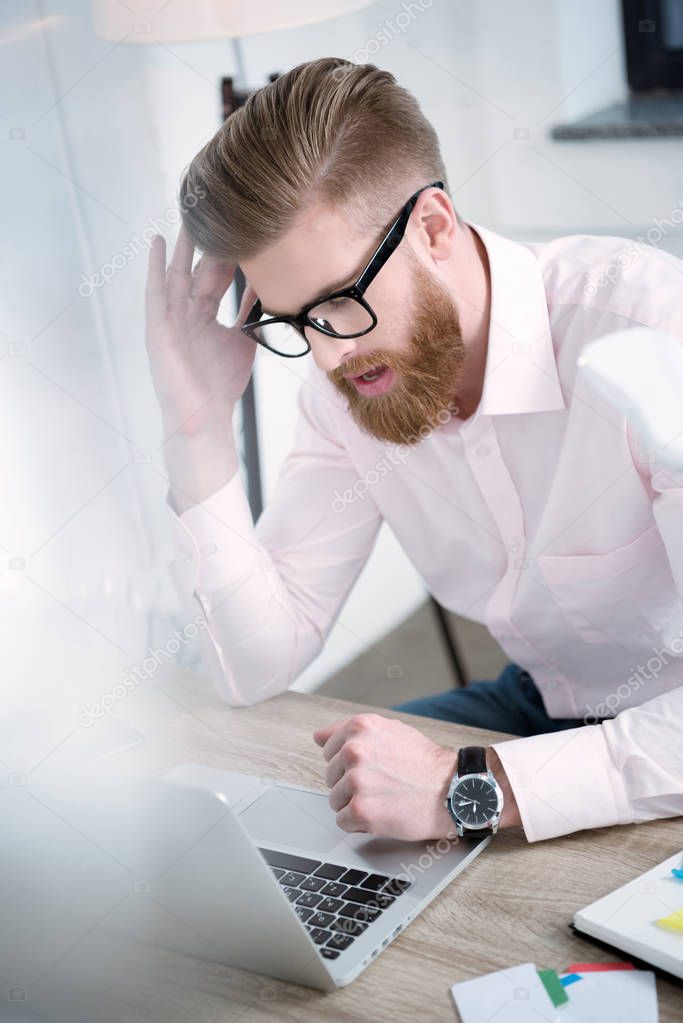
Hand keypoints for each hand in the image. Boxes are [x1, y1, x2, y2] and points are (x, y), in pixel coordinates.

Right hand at [144, 224, 257, 440]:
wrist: (205, 416)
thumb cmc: (221, 385)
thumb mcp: (244, 340)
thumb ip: (250, 313)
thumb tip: (268, 288)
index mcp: (204, 314)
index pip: (217, 275)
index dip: (228, 251)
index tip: (240, 225)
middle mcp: (186, 311)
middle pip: (198, 267)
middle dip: (205, 239)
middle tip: (213, 206)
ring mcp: (171, 317)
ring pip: (177, 272)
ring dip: (182, 243)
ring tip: (188, 213)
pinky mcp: (157, 326)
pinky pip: (155, 291)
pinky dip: (156, 267)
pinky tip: (158, 242)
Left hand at [313, 713, 458, 840]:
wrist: (451, 790)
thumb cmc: (424, 763)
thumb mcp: (389, 730)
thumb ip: (350, 731)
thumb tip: (318, 736)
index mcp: (359, 727)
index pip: (327, 748)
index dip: (348, 761)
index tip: (369, 767)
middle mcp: (354, 750)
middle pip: (330, 775)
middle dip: (350, 783)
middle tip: (381, 784)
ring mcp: (356, 781)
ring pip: (335, 799)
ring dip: (355, 803)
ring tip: (383, 798)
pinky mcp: (361, 810)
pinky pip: (342, 821)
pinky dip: (359, 823)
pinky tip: (381, 813)